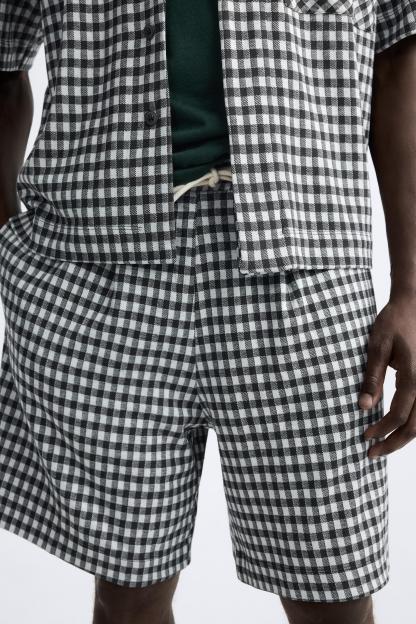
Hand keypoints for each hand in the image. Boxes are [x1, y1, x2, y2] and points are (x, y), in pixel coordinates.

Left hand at [360, 295, 415, 457]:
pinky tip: (396, 427)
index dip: (381, 430)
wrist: (413, 303)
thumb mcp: (376, 347)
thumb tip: (363, 407)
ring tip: (383, 445)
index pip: (398, 415)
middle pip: (415, 426)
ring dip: (404, 436)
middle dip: (394, 442)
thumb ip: (371, 379)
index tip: (364, 438)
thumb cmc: (393, 322)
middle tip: (372, 454)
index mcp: (414, 377)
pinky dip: (412, 423)